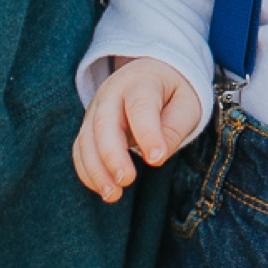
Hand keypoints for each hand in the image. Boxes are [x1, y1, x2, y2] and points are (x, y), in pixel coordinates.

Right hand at [71, 57, 200, 202]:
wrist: (152, 73)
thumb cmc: (173, 92)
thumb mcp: (187, 103)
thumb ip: (175, 127)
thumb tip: (157, 156)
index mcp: (142, 81)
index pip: (140, 106)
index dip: (147, 133)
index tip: (156, 159)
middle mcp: (113, 92)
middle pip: (104, 123)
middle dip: (112, 154)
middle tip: (127, 180)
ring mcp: (96, 109)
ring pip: (87, 139)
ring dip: (96, 169)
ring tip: (113, 194)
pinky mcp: (89, 126)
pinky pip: (80, 149)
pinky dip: (87, 171)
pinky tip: (103, 189)